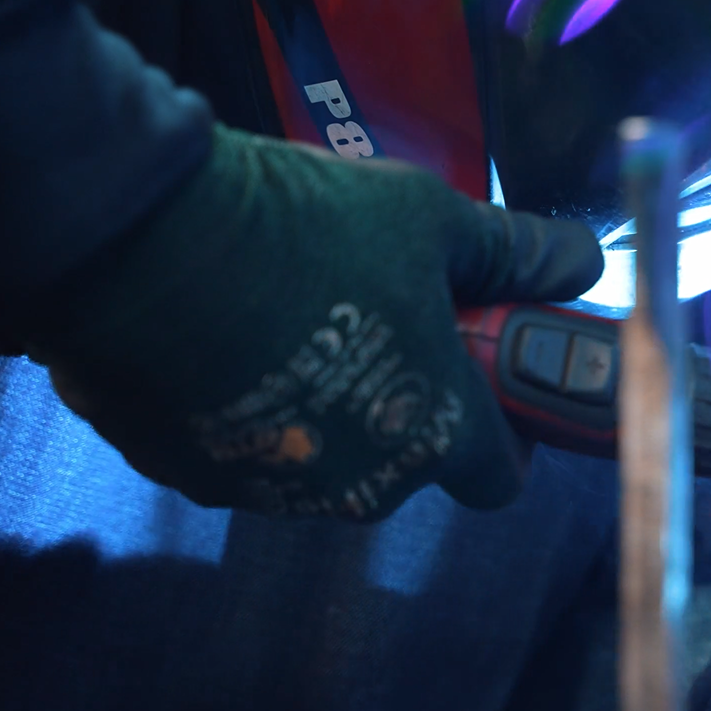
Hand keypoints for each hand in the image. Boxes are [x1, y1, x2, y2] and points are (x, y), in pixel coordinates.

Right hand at [0, 126, 602, 518]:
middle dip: (410, 400)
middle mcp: (357, 485)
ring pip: (326, 458)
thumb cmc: (300, 228)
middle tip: (388, 316)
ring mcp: (269, 490)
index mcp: (434, 436)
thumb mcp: (428, 220)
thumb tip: (583, 263)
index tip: (490, 377)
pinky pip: (246, 447)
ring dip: (328, 404)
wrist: (128, 235)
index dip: (506, 429)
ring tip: (300, 312)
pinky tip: (232, 334)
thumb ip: (514, 254)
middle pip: (410, 462)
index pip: (502, 477)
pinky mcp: (189, 475)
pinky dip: (252, 405)